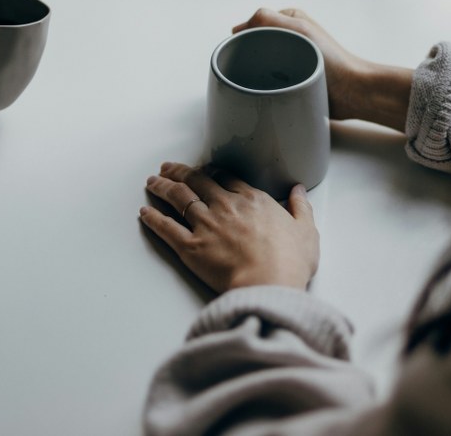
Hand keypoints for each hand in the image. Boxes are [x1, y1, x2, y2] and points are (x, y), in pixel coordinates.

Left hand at [140, 162, 318, 293]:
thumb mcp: (306, 231)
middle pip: (197, 181)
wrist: (269, 284)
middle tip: (168, 167)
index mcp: (252, 200)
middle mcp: (225, 206)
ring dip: (163, 187)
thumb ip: (301, 207)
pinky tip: (144, 212)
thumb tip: (299, 191)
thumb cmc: (290, 262)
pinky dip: (153, 218)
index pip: (226, 178)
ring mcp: (206, 225)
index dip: (211, 172)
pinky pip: (166, 228)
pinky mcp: (190, 247)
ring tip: (152, 181)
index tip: (203, 169)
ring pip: (178, 198)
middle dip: (180, 172)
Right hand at [234, 8, 412, 131]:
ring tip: (258, 83)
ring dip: (256, 73)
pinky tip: (264, 92)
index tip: (240, 53)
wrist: (353, 92)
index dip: (244, 38)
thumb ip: (268, 19)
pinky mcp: (293, 80)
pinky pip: (270, 81)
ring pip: (260, 64)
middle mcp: (290, 37)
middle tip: (247, 71)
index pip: (254, 24)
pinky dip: (264, 86)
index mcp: (290, 20)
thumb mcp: (299, 30)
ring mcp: (291, 59)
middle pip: (255, 45)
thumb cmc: (331, 60)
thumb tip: (237, 29)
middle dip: (248, 57)